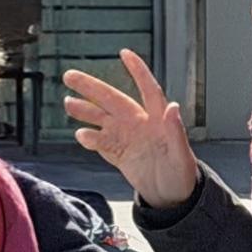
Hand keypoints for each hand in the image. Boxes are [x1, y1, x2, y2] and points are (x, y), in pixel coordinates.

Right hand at [63, 48, 199, 209]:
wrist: (173, 198)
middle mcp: (140, 125)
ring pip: (103, 120)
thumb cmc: (183, 175)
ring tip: (68, 103)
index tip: (125, 53)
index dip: (138, 71)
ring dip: (86, 111)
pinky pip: (102, 144)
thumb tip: (173, 106)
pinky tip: (80, 134)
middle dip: (91, 88)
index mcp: (158, 120)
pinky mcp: (120, 155)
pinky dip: (91, 139)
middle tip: (69, 76)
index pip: (148, 89)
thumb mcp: (182, 155)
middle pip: (113, 101)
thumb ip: (176, 131)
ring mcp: (128, 139)